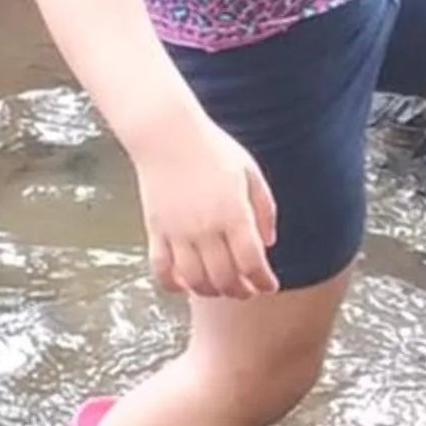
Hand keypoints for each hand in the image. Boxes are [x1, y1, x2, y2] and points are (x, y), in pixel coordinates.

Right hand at [134, 112, 278, 299]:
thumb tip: (268, 243)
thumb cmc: (212, 149)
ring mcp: (178, 232)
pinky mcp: (155, 231)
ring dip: (211, 291)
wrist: (167, 134)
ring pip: (195, 280)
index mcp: (233, 213)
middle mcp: (205, 228)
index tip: (269, 285)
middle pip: (225, 278)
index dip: (263, 281)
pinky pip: (162, 270)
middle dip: (241, 291)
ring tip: (220, 288)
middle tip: (247, 290)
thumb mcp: (249, 172)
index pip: (252, 262)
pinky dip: (174, 285)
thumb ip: (264, 209)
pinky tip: (185, 284)